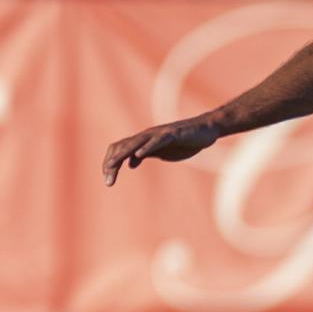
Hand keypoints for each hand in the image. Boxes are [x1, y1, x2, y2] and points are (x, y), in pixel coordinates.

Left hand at [102, 115, 219, 185]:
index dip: (110, 163)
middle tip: (107, 181)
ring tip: (112, 164)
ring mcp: (158, 134)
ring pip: (135, 142)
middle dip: (112, 163)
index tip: (107, 180)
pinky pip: (157, 140)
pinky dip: (146, 147)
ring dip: (123, 154)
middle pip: (122, 146)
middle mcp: (147, 136)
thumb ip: (145, 155)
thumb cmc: (183, 141)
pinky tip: (138, 155)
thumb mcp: (161, 152)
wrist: (205, 130)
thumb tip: (130, 163)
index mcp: (143, 142)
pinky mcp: (172, 134)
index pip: (119, 150)